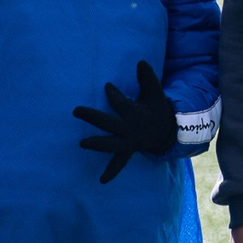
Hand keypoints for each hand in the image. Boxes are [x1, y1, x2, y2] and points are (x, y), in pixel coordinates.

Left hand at [71, 61, 176, 182]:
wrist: (166, 131)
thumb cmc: (156, 109)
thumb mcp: (155, 92)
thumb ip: (147, 78)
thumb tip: (140, 61)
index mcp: (135, 113)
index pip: (119, 103)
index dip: (112, 94)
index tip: (106, 87)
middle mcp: (129, 129)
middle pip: (109, 123)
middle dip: (93, 117)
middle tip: (75, 110)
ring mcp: (127, 142)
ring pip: (110, 144)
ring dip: (97, 144)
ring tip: (82, 143)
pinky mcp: (126, 150)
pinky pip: (119, 163)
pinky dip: (111, 171)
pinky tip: (101, 181)